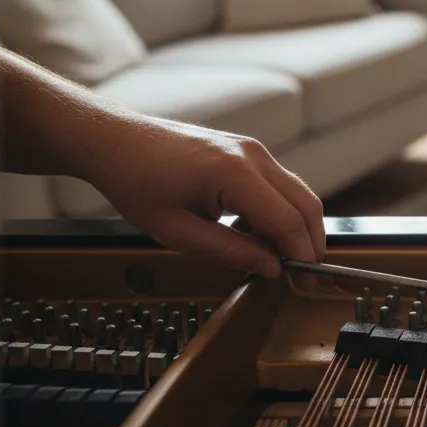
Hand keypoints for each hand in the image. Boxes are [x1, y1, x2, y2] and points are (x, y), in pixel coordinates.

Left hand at [84, 116, 324, 279]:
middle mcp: (253, 155)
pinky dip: (280, 211)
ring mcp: (253, 149)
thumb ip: (232, 251)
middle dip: (310, 244)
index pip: (288, 221)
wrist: (116, 142)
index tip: (302, 285)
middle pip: (306, 204)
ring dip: (296, 228)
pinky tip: (253, 232)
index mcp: (235, 174)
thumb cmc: (137, 184)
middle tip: (302, 278)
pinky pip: (279, 184)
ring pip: (297, 193)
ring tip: (274, 258)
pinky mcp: (247, 150)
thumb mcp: (179, 233)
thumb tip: (273, 267)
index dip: (300, 256)